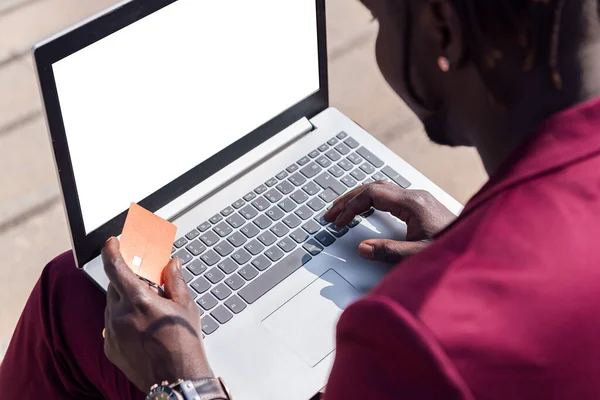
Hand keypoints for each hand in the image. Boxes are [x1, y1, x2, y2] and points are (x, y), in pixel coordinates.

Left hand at [102, 238, 211, 392]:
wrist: (176, 379)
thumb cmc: (184, 344)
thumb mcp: (185, 306)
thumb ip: (175, 281)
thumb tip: (172, 264)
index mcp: (138, 301)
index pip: (115, 268)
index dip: (111, 251)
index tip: (111, 243)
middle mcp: (119, 315)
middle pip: (115, 286)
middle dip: (128, 281)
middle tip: (147, 286)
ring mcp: (112, 333)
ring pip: (113, 306)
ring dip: (126, 302)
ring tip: (149, 312)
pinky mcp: (110, 348)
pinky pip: (111, 326)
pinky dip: (123, 321)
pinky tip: (142, 329)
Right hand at [324, 181, 454, 262]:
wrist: (478, 245)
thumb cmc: (453, 248)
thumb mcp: (419, 255)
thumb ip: (389, 252)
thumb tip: (362, 249)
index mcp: (413, 203)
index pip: (372, 194)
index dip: (351, 206)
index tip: (338, 220)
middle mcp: (415, 196)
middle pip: (373, 187)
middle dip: (349, 199)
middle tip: (331, 213)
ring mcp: (418, 199)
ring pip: (380, 189)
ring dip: (359, 198)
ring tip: (342, 211)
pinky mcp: (420, 206)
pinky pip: (388, 195)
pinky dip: (371, 200)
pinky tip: (365, 211)